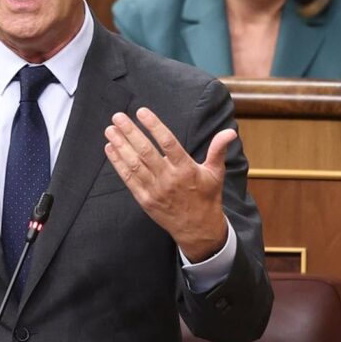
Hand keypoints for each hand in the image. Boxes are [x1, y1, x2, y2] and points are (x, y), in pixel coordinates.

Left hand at [104, 107, 233, 261]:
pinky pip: (129, 179)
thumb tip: (230, 131)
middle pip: (146, 152)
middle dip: (130, 132)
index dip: (154, 126)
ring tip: (110, 130)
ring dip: (120, 145)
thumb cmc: (207, 197)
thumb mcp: (215, 173)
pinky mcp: (145, 200)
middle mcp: (169, 179)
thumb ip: (218, 150)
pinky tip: (110, 149)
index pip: (168, 142)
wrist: (198, 229)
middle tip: (117, 116)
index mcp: (186, 169)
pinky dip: (118, 163)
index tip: (142, 112)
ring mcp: (155, 190)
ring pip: (134, 164)